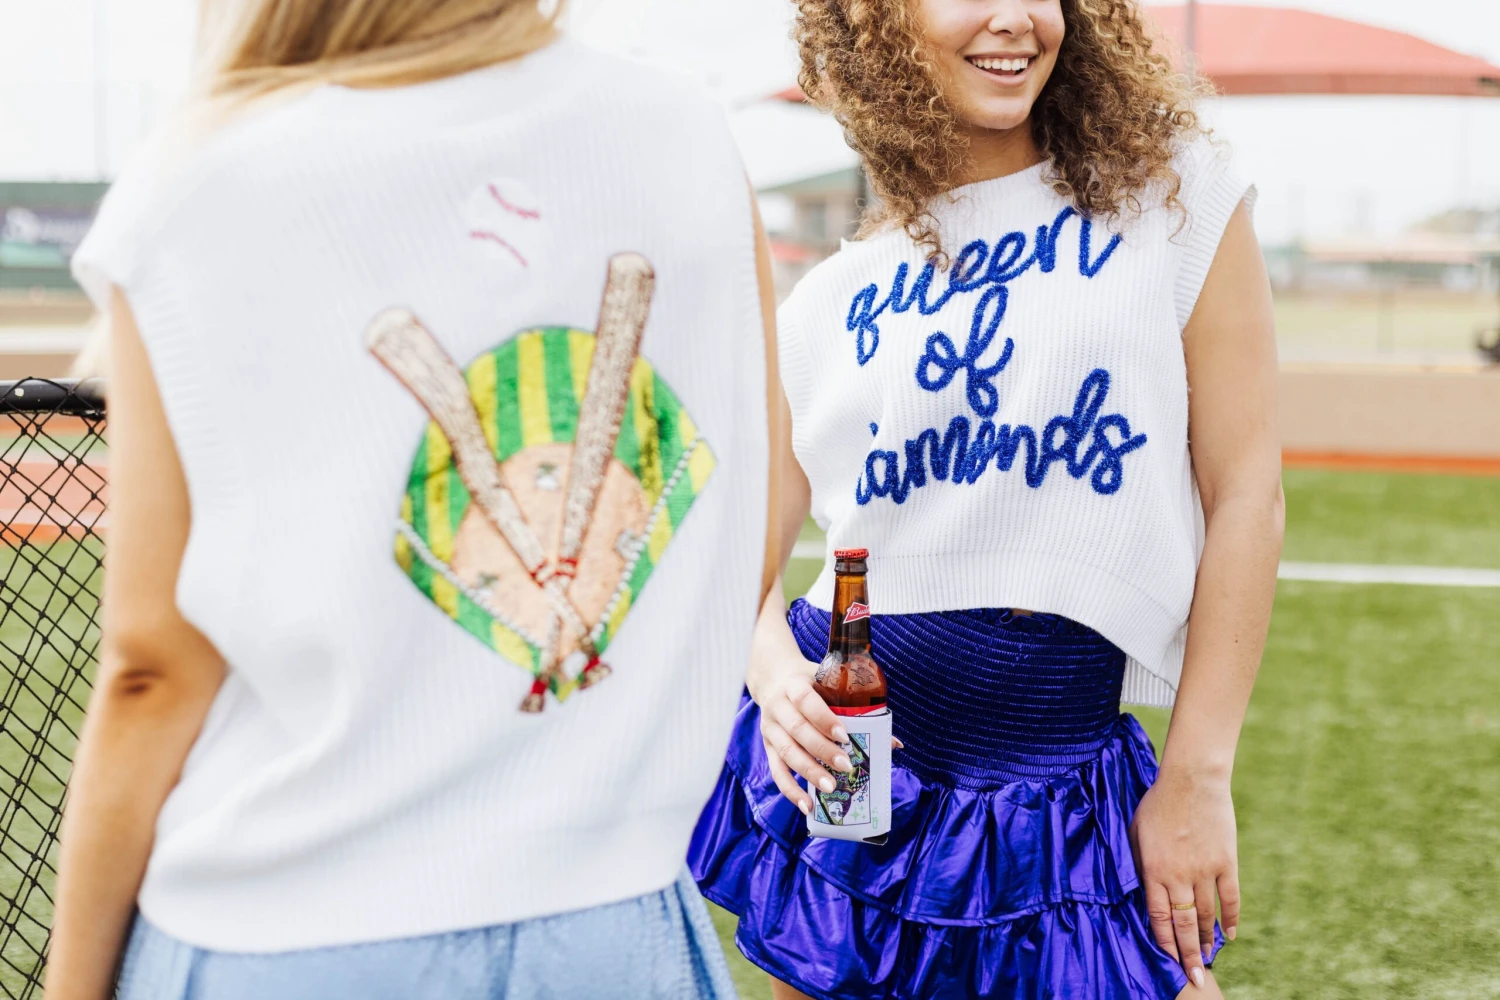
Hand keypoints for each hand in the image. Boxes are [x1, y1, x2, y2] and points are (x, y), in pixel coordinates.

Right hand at [752, 660, 853, 816]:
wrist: (773, 679)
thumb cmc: (810, 683)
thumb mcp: (828, 684)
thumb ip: (857, 709)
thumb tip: (893, 744)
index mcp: (794, 685)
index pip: (807, 701)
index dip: (824, 719)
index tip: (844, 736)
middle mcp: (777, 707)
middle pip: (798, 730)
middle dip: (822, 750)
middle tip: (845, 767)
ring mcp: (770, 728)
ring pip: (787, 752)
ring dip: (809, 772)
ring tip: (830, 788)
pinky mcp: (767, 746)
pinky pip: (777, 771)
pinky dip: (791, 790)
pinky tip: (807, 805)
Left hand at [1129, 766, 1239, 989]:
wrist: (1191, 780)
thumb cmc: (1157, 802)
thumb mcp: (1135, 831)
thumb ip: (1138, 862)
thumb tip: (1140, 888)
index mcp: (1153, 870)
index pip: (1158, 917)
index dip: (1164, 942)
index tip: (1168, 960)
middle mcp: (1179, 876)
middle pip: (1184, 924)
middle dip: (1187, 954)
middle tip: (1193, 977)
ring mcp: (1204, 870)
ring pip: (1207, 916)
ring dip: (1207, 940)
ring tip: (1206, 957)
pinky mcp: (1226, 862)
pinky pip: (1230, 898)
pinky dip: (1231, 919)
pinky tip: (1229, 935)